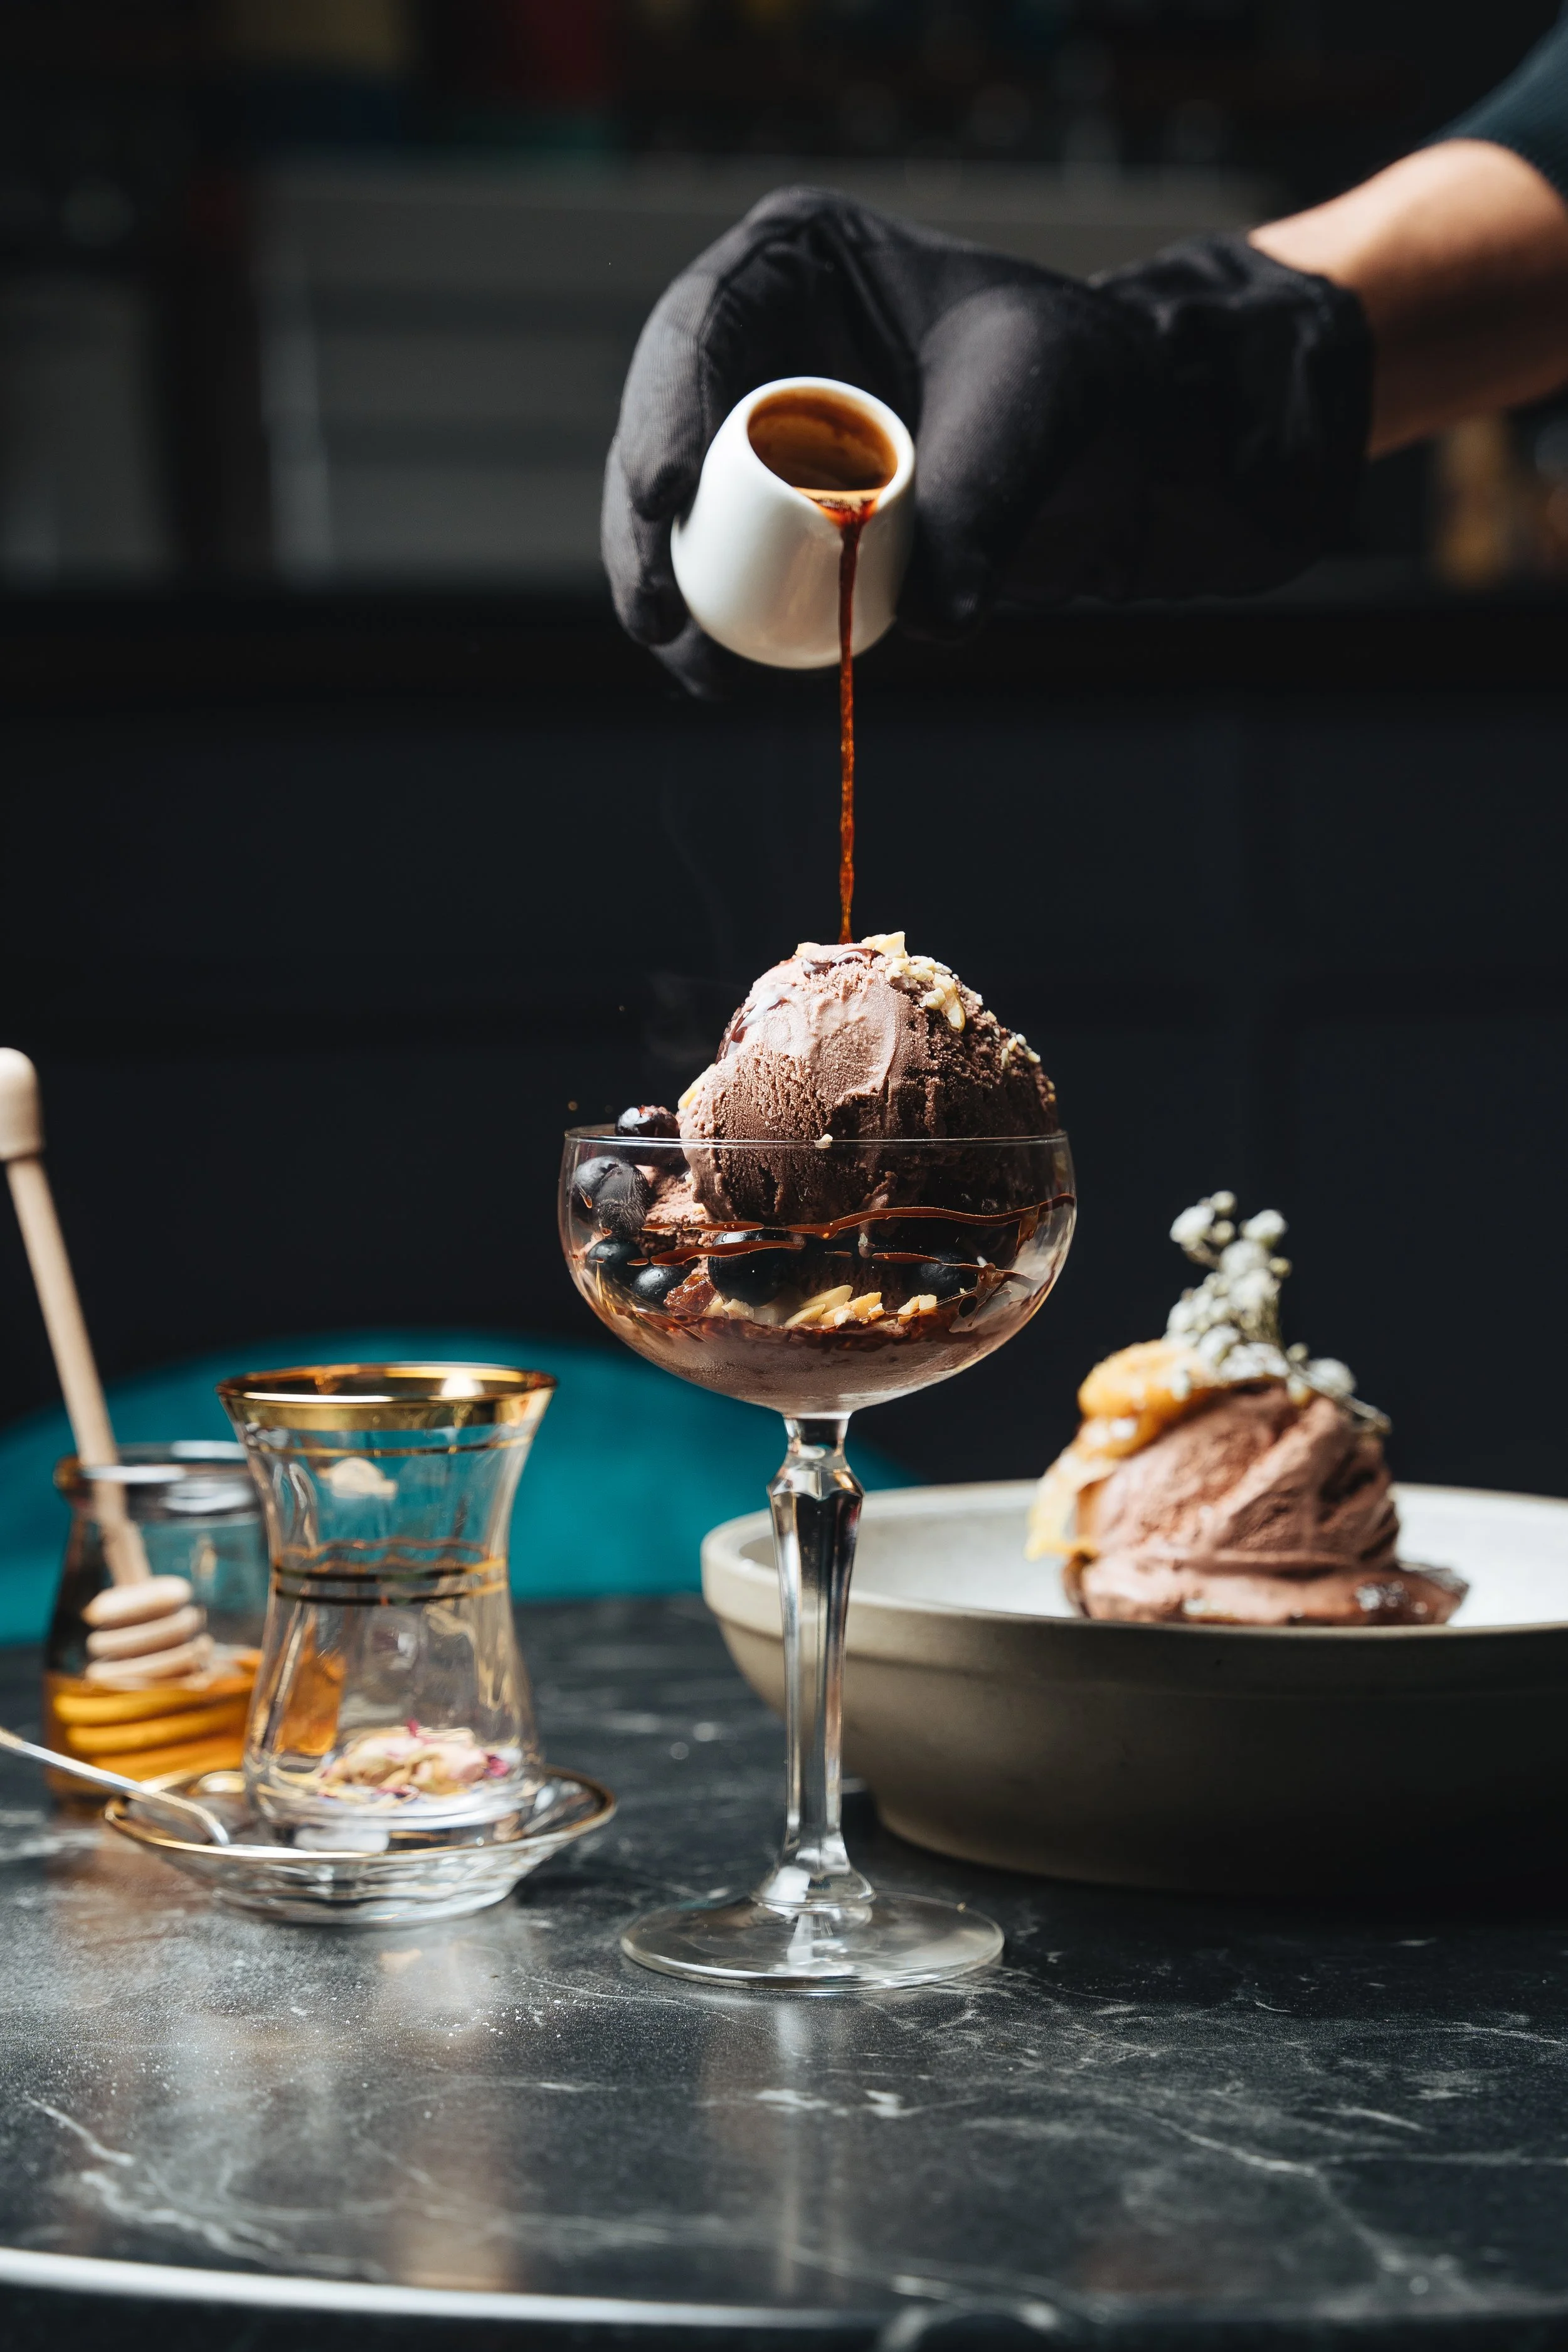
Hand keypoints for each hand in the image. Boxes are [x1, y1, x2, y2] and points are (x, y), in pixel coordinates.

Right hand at [601, 187, 1370, 693]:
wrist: (1122, 428)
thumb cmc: (1073, 368)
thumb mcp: (1033, 399)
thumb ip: (984, 492)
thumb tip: (933, 620)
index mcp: (793, 256)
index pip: (700, 327)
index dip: (663, 413)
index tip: (665, 496)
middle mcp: (756, 339)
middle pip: (661, 431)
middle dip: (645, 532)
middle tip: (660, 614)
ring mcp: (758, 429)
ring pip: (679, 513)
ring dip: (669, 593)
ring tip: (697, 669)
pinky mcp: (779, 511)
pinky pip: (726, 565)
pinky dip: (720, 621)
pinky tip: (725, 676)